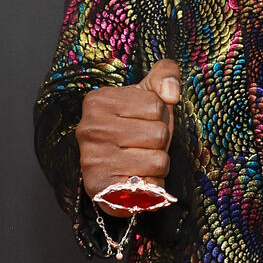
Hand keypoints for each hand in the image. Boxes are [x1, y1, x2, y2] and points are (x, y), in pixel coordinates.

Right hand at [75, 58, 179, 200]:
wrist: (116, 172)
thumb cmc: (136, 128)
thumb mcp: (149, 94)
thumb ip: (165, 74)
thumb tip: (171, 94)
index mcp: (98, 100)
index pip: (156, 105)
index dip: (158, 116)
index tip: (141, 121)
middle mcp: (90, 128)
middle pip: (158, 133)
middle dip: (159, 142)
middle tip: (142, 145)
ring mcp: (93, 158)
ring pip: (158, 159)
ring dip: (157, 163)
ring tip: (140, 161)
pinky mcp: (101, 187)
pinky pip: (150, 184)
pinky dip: (152, 183)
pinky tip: (137, 178)